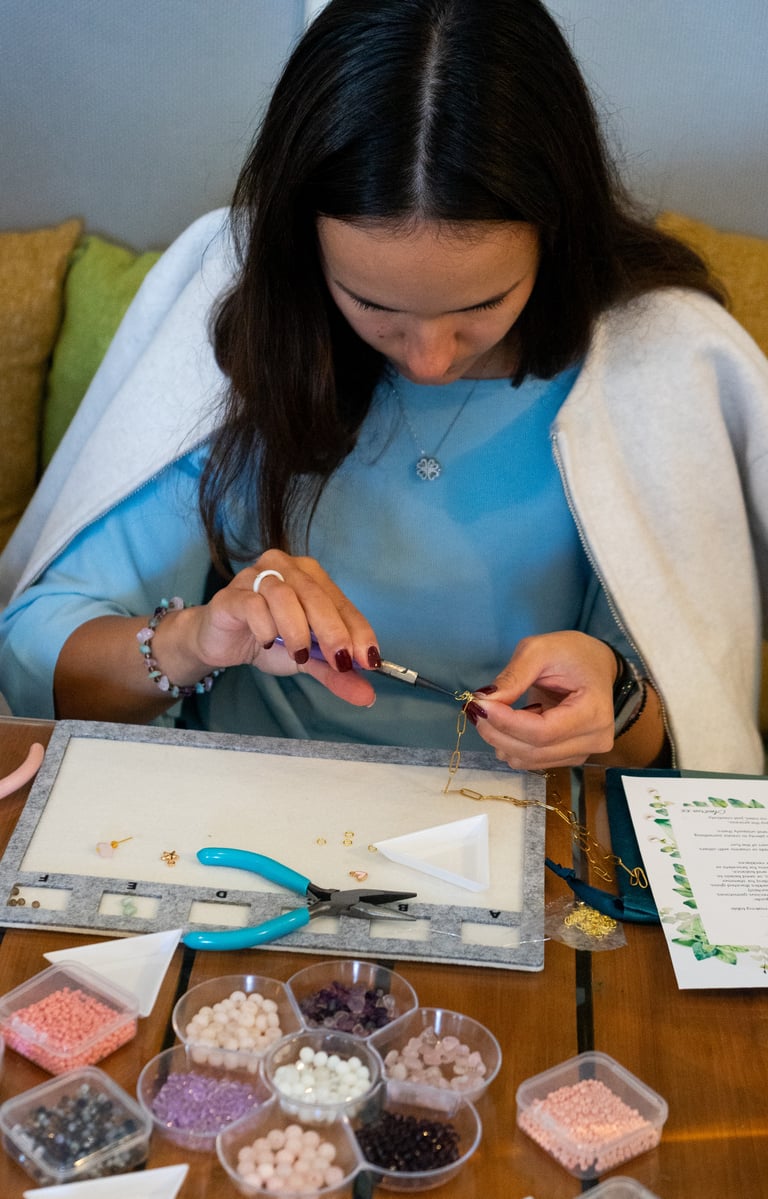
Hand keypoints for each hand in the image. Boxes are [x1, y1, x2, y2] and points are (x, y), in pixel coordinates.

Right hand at [182, 550, 379, 706]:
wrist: (220, 641)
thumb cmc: (268, 639)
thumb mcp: (307, 659)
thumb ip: (335, 673)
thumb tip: (367, 696)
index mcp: (311, 576)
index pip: (342, 603)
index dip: (358, 630)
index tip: (369, 660)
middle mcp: (285, 567)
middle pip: (315, 594)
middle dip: (333, 630)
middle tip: (340, 661)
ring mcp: (256, 577)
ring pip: (284, 596)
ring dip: (297, 629)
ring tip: (298, 654)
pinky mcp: (231, 595)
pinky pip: (253, 605)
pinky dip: (266, 627)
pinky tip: (267, 643)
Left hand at [468, 632, 617, 768]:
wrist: (596, 665)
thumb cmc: (572, 653)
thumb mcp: (541, 650)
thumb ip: (513, 676)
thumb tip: (484, 701)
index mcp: (594, 712)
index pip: (543, 732)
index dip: (507, 723)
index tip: (480, 705)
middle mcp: (594, 740)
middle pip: (534, 750)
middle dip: (497, 732)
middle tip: (475, 709)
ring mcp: (583, 753)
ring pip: (530, 760)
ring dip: (501, 741)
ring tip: (491, 713)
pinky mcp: (570, 757)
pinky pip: (533, 760)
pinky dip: (512, 745)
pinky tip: (509, 723)